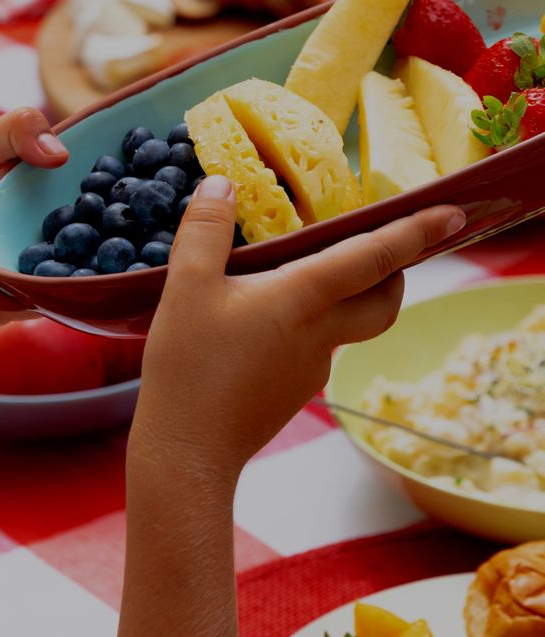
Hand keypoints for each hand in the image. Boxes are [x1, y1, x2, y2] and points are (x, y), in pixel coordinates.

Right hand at [130, 175, 466, 483]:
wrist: (188, 451)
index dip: (415, 232)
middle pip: (383, 301)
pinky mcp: (293, 389)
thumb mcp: (184, 285)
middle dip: (397, 271)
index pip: (373, 257)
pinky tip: (259, 322)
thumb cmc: (188, 368)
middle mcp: (321, 334)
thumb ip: (205, 229)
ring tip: (299, 274)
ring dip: (346, 296)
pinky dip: (309, 323)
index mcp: (302, 299)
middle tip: (388, 246)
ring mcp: (311, 367)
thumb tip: (220, 185)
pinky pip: (315, 346)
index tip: (452, 213)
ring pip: (347, 324)